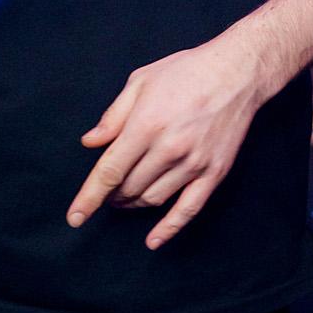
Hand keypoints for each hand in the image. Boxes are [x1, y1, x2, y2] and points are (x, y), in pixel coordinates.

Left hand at [65, 38, 267, 249]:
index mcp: (145, 125)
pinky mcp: (214, 173)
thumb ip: (113, 116)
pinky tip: (153, 240)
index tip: (76, 216)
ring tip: (125, 199)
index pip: (109, 171)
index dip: (89, 197)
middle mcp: (168, 149)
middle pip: (129, 188)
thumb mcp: (140, 81)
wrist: (236, 72)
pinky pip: (188, 209)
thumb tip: (90, 142)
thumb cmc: (185, 72)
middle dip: (111, 196)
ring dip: (133, 204)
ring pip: (153, 199)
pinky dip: (169, 229)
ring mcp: (193, 164)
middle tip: (107, 192)